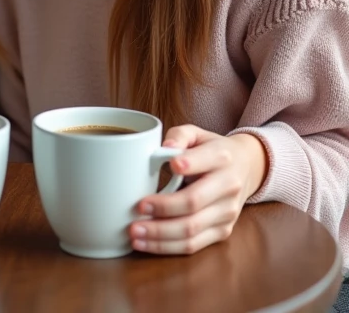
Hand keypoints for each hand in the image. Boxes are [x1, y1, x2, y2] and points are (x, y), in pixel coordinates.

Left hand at [128, 125, 267, 254]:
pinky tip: (147, 243)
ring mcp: (227, 212)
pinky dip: (167, 246)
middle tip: (138, 208)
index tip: (169, 166)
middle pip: (194, 202)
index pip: (206, 161)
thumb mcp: (197, 133)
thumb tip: (164, 148)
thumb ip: (180, 135)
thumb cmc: (210, 149)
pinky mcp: (223, 232)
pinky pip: (193, 245)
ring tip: (135, 233)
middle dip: (164, 208)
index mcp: (222, 156)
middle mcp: (229, 186)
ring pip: (192, 230)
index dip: (189, 164)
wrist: (245, 168)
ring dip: (160, 235)